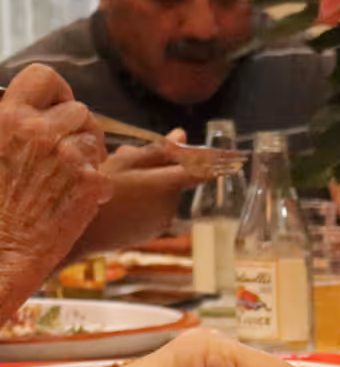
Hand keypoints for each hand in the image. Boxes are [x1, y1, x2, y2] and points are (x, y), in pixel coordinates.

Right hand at [0, 65, 111, 318]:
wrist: (0, 250)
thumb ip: (7, 124)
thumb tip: (20, 109)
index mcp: (8, 117)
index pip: (45, 76)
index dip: (56, 92)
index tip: (56, 109)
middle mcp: (39, 131)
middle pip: (80, 110)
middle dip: (78, 130)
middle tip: (66, 153)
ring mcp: (68, 157)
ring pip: (96, 140)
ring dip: (88, 157)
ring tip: (66, 179)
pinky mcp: (91, 184)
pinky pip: (105, 172)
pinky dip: (96, 187)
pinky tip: (75, 201)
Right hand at [62, 132, 206, 259]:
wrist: (79, 231)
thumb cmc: (96, 189)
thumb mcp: (121, 162)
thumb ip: (155, 150)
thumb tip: (181, 134)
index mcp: (163, 184)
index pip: (199, 171)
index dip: (215, 162)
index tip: (233, 157)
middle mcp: (170, 205)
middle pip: (173, 178)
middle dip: (155, 166)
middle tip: (123, 156)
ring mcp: (163, 221)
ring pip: (163, 193)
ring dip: (148, 182)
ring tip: (115, 179)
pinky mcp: (155, 232)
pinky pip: (156, 209)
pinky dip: (144, 200)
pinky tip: (118, 198)